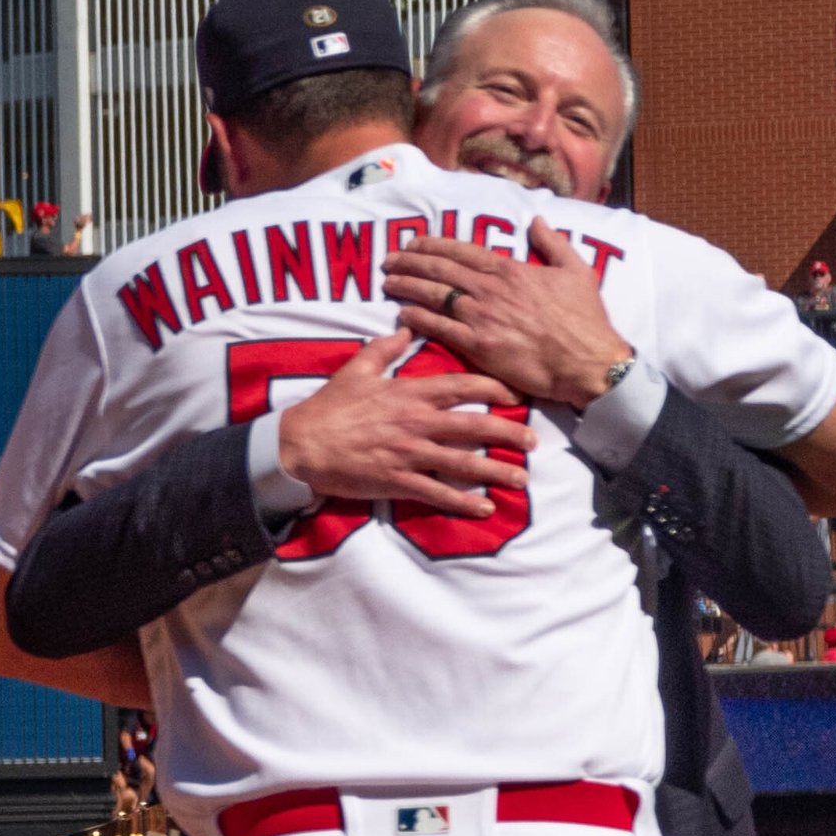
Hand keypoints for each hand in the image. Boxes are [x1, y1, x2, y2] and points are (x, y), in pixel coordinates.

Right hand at [274, 331, 527, 516]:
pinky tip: (485, 507)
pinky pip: (437, 493)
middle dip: (508, 433)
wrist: (300, 445)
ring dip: (496, 471)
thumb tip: (405, 328)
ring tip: (522, 478)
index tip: (516, 393)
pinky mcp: (398, 481)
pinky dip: (463, 501)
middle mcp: (417, 422)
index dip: (493, 388)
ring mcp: (410, 453)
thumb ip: (384, 349)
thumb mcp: (356, 369)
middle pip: (473, 425)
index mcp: (410, 393)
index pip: (462, 386)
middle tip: (534, 441)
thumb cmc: (329, 406)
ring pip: (463, 462)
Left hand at [389, 218, 638, 409]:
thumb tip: (537, 220)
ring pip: (433, 294)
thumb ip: (553, 243)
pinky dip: (417, 318)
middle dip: (410, 261)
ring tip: (389, 282)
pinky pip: (438, 327)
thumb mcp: (577, 271)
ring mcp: (480, 317)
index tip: (413, 243)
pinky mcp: (477, 345)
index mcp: (509, 270)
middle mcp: (489, 289)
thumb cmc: (585, 320)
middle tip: (389, 260)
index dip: (433, 245)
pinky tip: (402, 314)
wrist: (587, 362)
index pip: (461, 251)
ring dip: (407, 285)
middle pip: (439, 269)